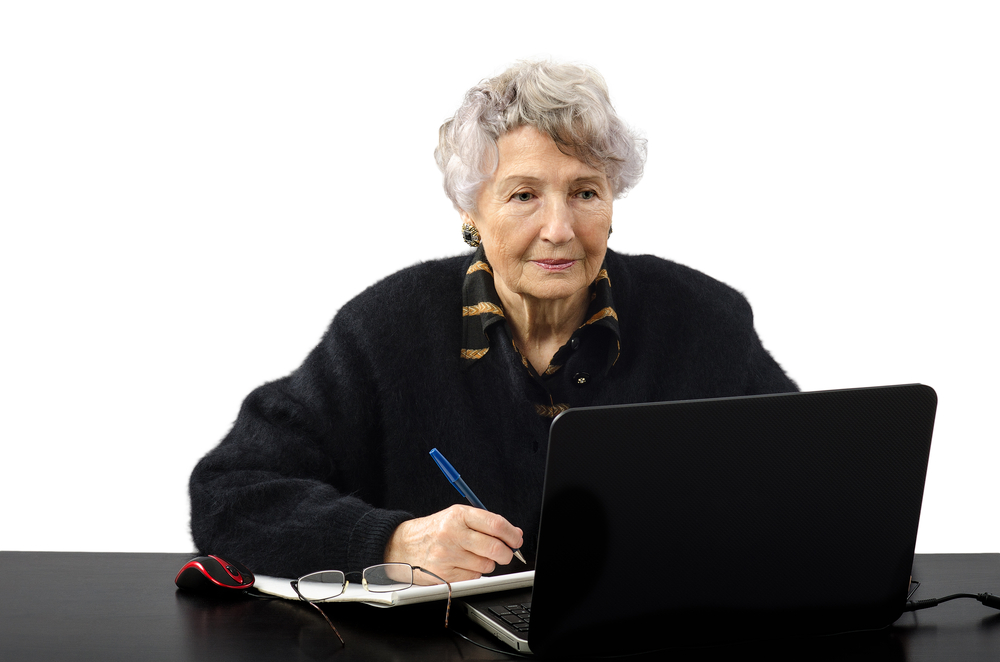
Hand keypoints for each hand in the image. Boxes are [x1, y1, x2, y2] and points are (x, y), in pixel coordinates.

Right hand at [384, 505, 523, 582]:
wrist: (402, 546)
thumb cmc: (434, 530)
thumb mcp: (457, 517)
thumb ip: (485, 523)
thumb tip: (514, 534)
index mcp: (458, 515)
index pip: (495, 524)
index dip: (511, 534)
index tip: (516, 539)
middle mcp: (452, 534)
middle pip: (494, 548)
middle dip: (506, 553)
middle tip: (505, 553)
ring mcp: (447, 555)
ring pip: (486, 565)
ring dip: (488, 563)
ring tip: (475, 556)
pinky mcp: (444, 574)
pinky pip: (474, 577)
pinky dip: (474, 572)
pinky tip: (463, 564)